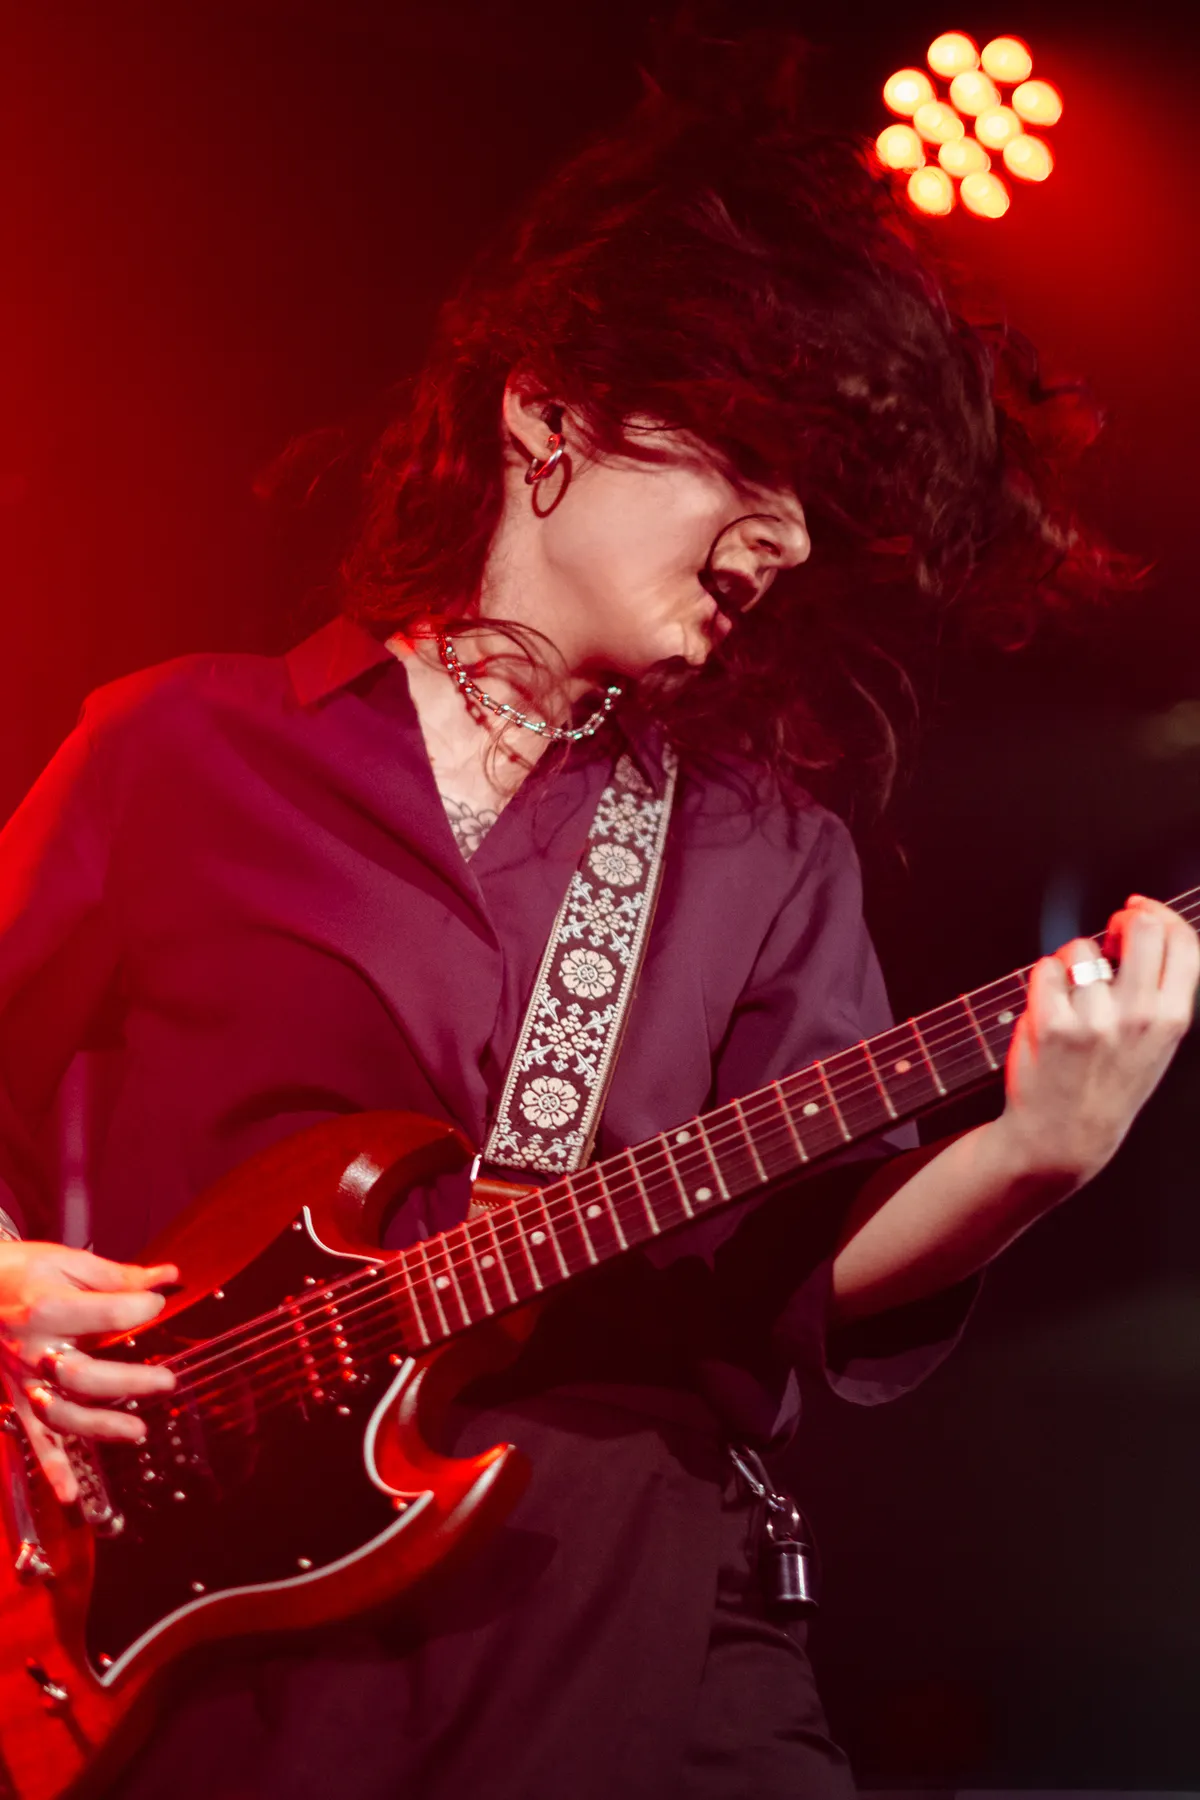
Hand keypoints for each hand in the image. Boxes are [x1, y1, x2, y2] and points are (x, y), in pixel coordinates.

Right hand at [0, 1241, 176, 1502]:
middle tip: (167, 1381)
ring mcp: (24, 1378)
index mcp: (46, 1307)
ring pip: (60, 1413)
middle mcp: (33, 1348)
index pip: (105, 1313)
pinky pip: (34, 1438)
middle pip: (82, 1374)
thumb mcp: (66, 1262)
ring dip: (100, 1427)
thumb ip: (116, 1276)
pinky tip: (71, 1495)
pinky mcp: (18, 1398)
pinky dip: (52, 1469)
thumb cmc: (22, 1272)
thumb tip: (167, 1277)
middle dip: (129, 1381)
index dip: (141, 1307)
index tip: (159, 1302)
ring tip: (139, 1431)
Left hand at [998, 895, 1199, 1186]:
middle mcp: (1138, 1016)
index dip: (1159, 913)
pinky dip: (1043, 980)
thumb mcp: (1156, 1043)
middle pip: (1140, 928)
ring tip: (1072, 994)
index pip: (1183, 942)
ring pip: (1081, 946)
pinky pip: (1046, 968)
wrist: (1064, 1136)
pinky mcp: (1051, 1022)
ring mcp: (1094, 1019)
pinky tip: (1048, 1007)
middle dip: (1119, 921)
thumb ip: (1159, 990)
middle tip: (1107, 938)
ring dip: (1072, 960)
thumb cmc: (1110, 1084)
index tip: (1140, 907)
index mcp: (1171, 1019)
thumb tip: (1143, 925)